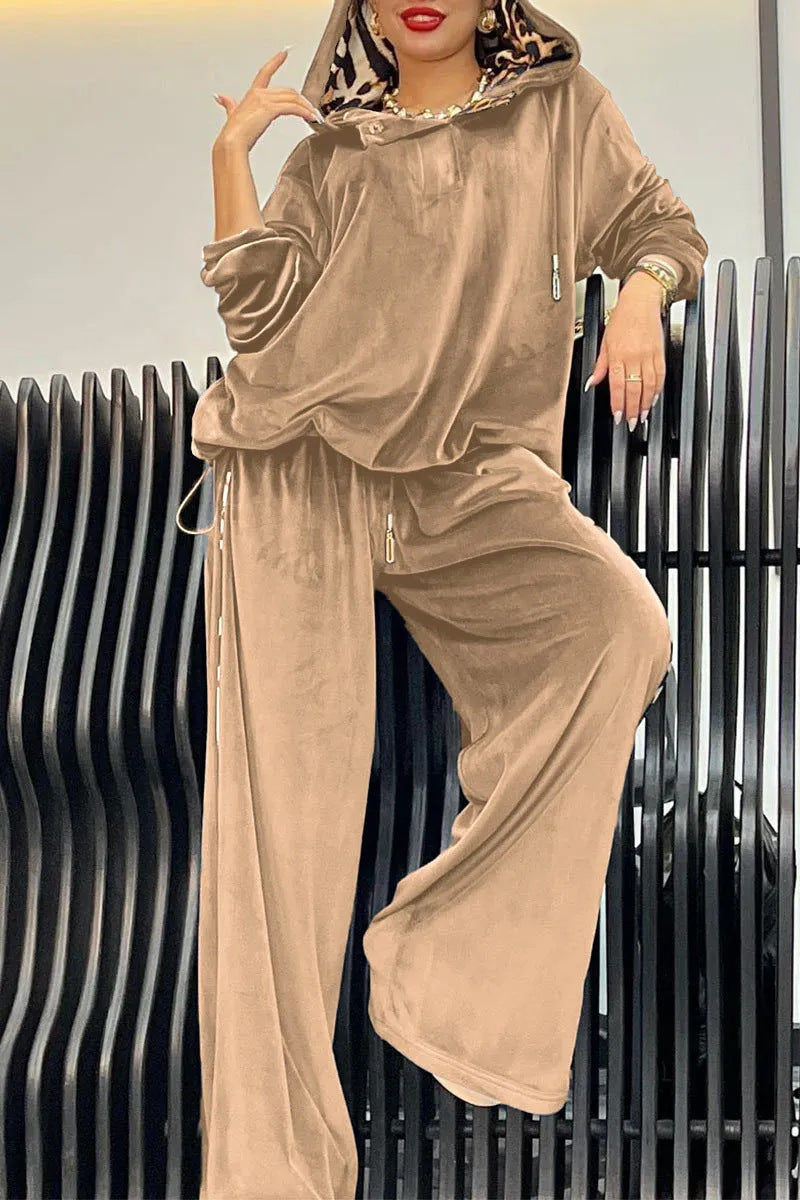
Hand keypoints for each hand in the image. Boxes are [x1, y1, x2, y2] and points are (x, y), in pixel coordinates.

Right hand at [212, 49, 321, 153]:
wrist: (232, 142)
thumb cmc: (233, 132)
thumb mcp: (231, 114)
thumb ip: (229, 105)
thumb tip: (220, 97)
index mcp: (252, 93)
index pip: (265, 72)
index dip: (276, 61)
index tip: (285, 52)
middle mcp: (259, 93)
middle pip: (288, 91)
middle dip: (302, 100)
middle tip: (311, 110)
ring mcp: (264, 100)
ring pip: (293, 99)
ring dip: (306, 107)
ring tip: (314, 116)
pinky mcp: (270, 109)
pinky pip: (292, 107)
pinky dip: (304, 112)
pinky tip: (310, 117)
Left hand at [583, 272, 665, 429]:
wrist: (641, 300)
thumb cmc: (622, 318)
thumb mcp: (605, 341)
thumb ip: (600, 365)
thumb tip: (591, 383)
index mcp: (618, 354)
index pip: (618, 385)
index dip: (618, 403)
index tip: (618, 415)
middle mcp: (634, 356)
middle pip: (634, 388)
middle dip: (632, 409)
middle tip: (630, 423)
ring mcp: (649, 354)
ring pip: (649, 384)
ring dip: (646, 403)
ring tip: (642, 416)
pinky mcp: (660, 352)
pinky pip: (660, 375)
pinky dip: (658, 389)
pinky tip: (654, 398)